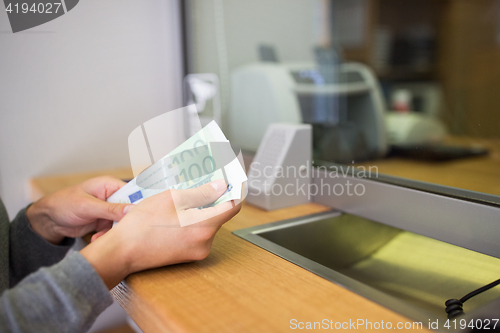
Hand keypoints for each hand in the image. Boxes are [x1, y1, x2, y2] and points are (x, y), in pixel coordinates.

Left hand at [26, 176, 132, 243]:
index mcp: (110, 185)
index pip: (133, 192)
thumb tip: (132, 210)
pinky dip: (106, 235)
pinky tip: (95, 238)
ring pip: (122, 222)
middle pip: (129, 209)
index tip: (142, 216)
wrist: (47, 220)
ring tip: (100, 235)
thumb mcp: (88, 206)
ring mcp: (108, 210)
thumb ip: (111, 209)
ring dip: (113, 231)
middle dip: (124, 221)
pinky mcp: (103, 221)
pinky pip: (113, 229)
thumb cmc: (64, 204)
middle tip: (120, 230)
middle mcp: (111, 196)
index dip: (139, 203)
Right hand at [80, 179, 240, 288]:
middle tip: (205, 180)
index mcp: (204, 227)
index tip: (232, 180)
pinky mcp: (187, 255)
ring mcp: (197, 251)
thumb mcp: (172, 199)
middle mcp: (205, 243)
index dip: (234, 190)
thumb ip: (201, 193)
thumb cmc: (142, 224)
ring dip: (201, 208)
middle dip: (214, 197)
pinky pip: (197, 233)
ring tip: (184, 195)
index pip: (233, 206)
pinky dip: (193, 220)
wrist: (122, 251)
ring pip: (207, 223)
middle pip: (220, 214)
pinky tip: (178, 211)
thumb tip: (221, 186)